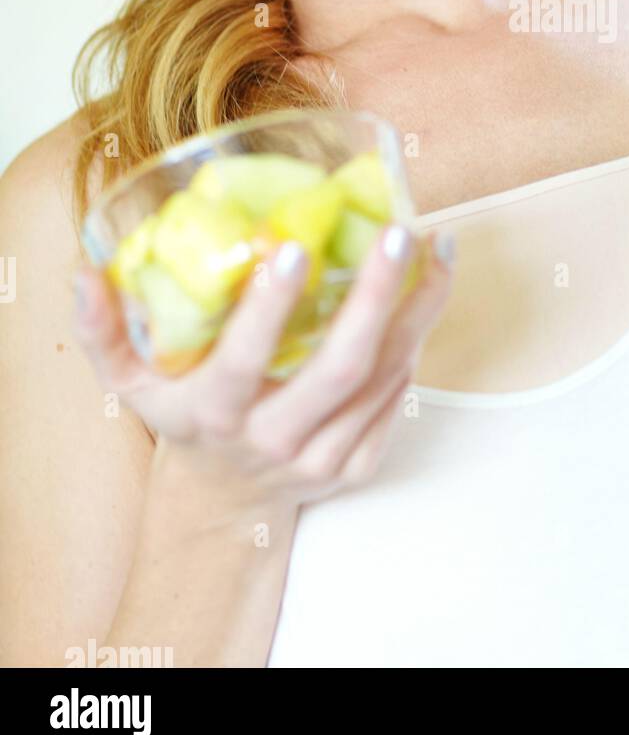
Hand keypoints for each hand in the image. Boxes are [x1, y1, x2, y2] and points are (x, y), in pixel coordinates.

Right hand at [72, 226, 453, 512]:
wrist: (223, 503)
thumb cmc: (182, 419)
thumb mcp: (130, 382)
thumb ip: (103, 328)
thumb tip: (84, 268)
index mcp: (216, 413)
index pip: (245, 360)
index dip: (269, 308)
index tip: (293, 246)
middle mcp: (273, 439)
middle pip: (339, 367)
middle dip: (375, 296)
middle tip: (400, 231)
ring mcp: (322, 457)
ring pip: (383, 378)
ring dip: (418, 309)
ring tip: (438, 247)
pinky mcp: (359, 464)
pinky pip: (396, 397)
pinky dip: (415, 342)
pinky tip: (427, 291)